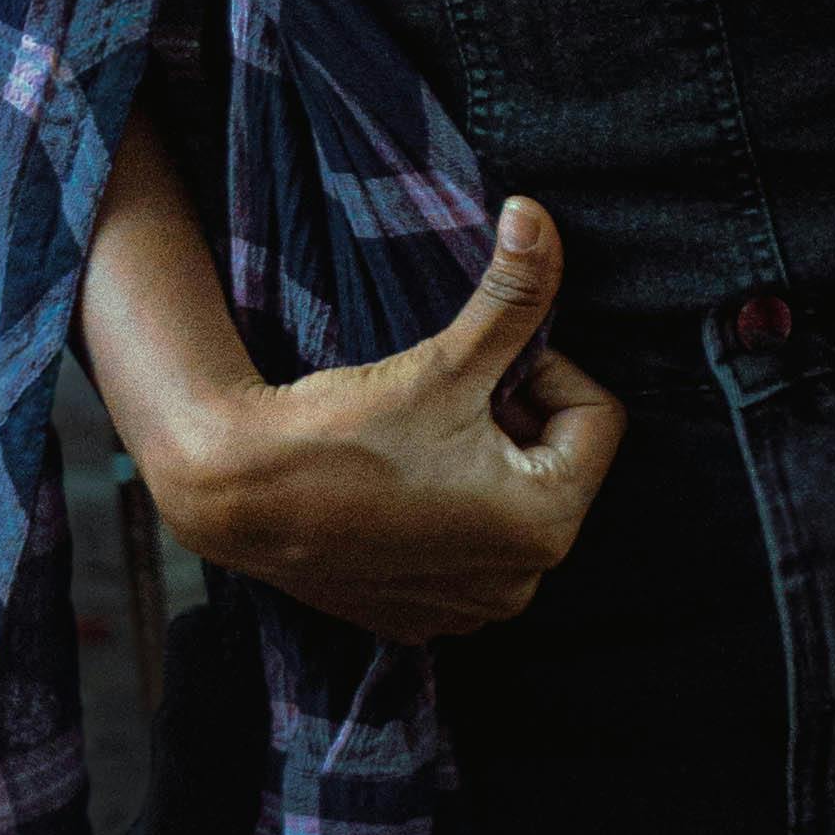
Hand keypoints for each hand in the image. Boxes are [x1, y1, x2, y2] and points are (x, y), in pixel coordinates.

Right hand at [136, 198, 623, 645]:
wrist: (239, 490)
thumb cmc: (347, 431)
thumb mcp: (448, 359)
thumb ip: (513, 293)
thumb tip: (537, 216)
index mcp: (547, 525)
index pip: (595, 416)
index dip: (544, 371)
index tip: (483, 366)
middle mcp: (520, 585)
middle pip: (553, 464)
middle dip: (514, 420)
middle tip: (448, 397)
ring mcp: (466, 610)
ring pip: (509, 505)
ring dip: (481, 464)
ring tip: (418, 440)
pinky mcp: (418, 618)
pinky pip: (463, 551)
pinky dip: (444, 513)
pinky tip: (394, 485)